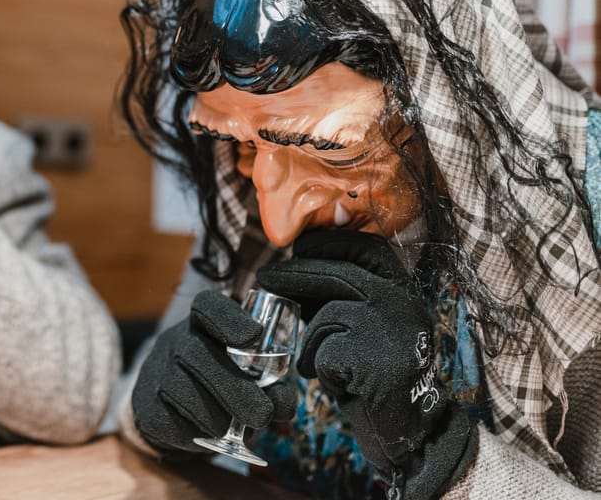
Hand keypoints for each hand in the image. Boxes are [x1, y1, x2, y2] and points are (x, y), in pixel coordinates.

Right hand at [132, 289, 295, 454]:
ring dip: (219, 416)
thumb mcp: (246, 376)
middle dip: (233, 387)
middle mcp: (173, 342)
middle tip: (263, 414)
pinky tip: (214, 434)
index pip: (207, 307)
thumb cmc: (221, 385)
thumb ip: (270, 385)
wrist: (172, 409)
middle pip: (195, 354)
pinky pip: (172, 422)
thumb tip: (283, 402)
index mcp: (201, 324)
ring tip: (241, 428)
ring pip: (184, 393)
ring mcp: (155, 373)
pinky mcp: (146, 408)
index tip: (255, 336)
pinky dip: (199, 434)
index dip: (229, 319)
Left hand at [256, 230, 474, 498]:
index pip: (367, 247)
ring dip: (314, 341)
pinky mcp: (377, 362)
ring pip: (328, 316)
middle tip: (264, 278)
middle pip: (338, 274)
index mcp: (403, 290)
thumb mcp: (368, 325)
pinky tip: (338, 384)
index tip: (300, 247)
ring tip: (322, 363)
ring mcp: (392, 331)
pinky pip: (326, 353)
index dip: (330, 242)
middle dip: (295, 274)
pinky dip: (321, 369)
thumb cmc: (376, 375)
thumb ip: (343, 297)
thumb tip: (296, 269)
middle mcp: (403, 304)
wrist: (408, 430)